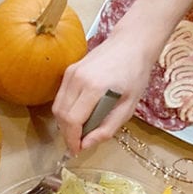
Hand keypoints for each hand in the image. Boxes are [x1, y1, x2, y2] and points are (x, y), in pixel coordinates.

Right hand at [51, 29, 156, 153]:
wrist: (131, 43)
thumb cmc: (135, 74)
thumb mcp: (129, 106)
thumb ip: (107, 128)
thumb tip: (86, 145)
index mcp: (94, 87)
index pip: (72, 120)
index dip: (72, 139)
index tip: (77, 150)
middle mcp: (77, 79)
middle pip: (61, 115)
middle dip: (67, 133)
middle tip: (78, 143)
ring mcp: (71, 72)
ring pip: (57, 107)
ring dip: (65, 123)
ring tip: (79, 130)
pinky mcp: (69, 70)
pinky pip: (61, 97)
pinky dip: (66, 110)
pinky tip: (79, 115)